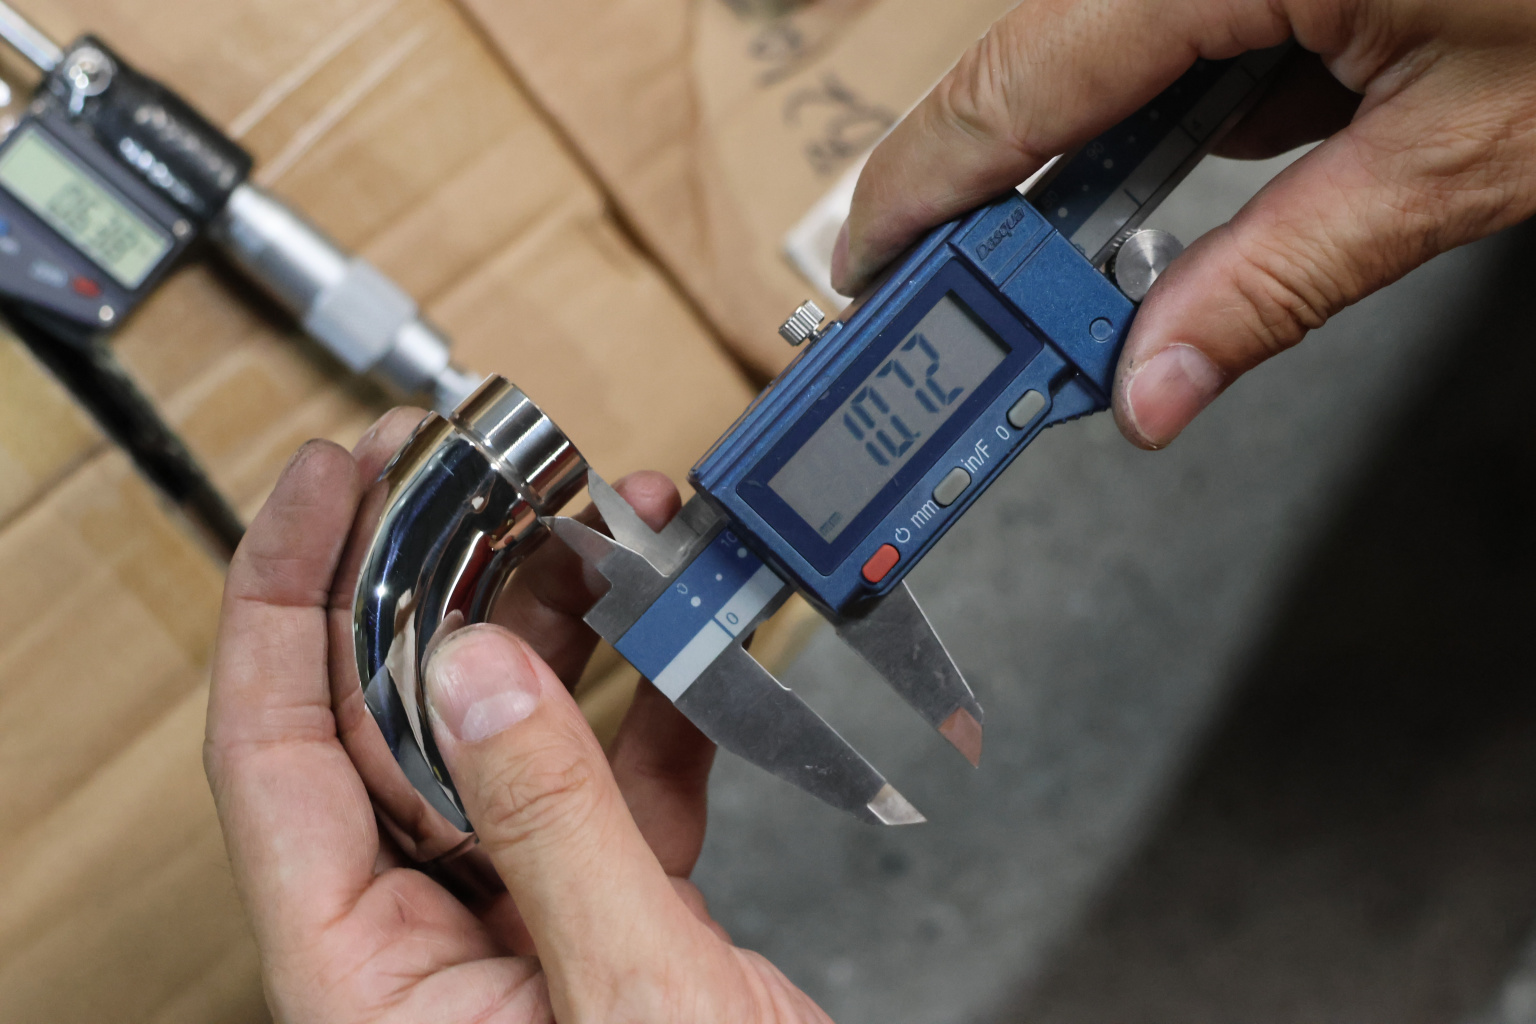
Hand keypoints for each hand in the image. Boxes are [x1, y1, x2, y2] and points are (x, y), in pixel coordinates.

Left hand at [204, 409, 830, 1022]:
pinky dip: (661, 711)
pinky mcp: (609, 917)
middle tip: (485, 476)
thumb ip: (551, 826)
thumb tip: (478, 673)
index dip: (284, 595)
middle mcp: (423, 941)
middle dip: (443, 581)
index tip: (329, 479)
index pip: (275, 749)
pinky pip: (615, 785)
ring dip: (565, 629)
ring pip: (508, 735)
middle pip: (392, 718)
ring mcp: (519, 923)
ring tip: (605, 535)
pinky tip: (697, 653)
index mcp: (365, 978)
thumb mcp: (627, 995)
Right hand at [832, 0, 1535, 447]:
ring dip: (1123, 152)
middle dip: (1012, 197)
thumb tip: (1150, 388)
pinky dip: (1206, 92)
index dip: (921, 194)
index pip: (1011, 88)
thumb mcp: (1461, 158)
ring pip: (1116, 42)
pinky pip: (1194, 14)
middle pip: (1042, 63)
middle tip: (1003, 310)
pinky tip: (1278, 132)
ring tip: (1171, 238)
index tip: (868, 275)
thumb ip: (1277, 283)